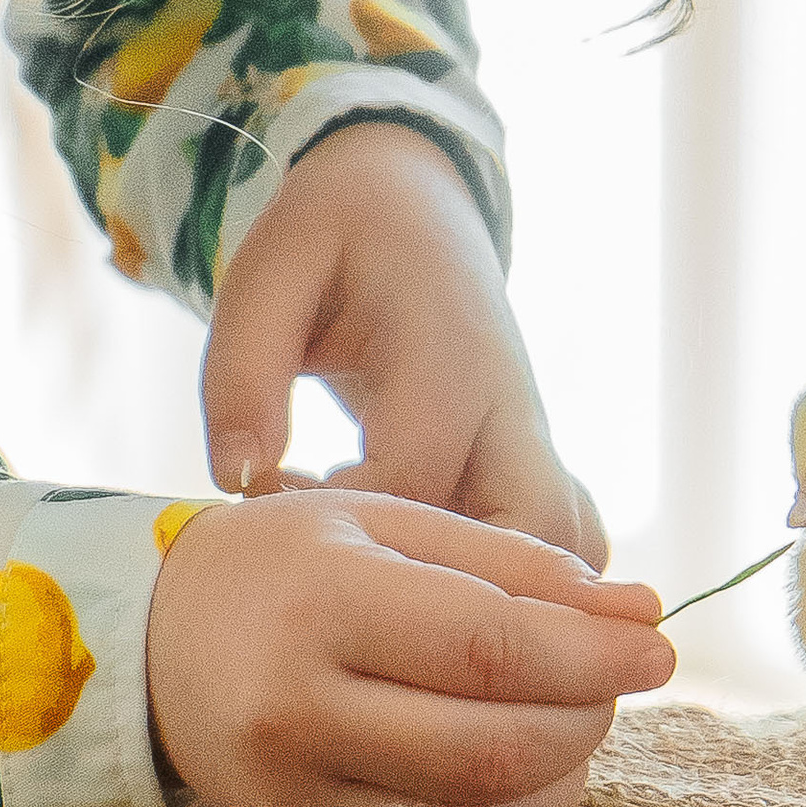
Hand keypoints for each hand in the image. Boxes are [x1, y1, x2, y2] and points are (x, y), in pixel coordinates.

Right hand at [145, 486, 672, 806]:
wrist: (149, 644)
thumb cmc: (285, 564)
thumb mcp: (386, 522)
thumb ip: (514, 564)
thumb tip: (640, 610)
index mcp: (322, 601)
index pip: (488, 647)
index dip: (592, 656)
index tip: (662, 644)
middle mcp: (296, 708)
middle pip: (494, 747)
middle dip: (586, 717)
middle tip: (620, 680)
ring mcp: (288, 795)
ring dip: (559, 773)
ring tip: (570, 714)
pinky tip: (518, 765)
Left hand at [200, 122, 605, 558]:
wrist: (414, 206)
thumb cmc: (334, 236)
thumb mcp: (271, 271)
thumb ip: (242, 371)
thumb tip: (236, 479)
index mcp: (448, 351)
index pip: (419, 474)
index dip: (344, 517)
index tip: (275, 510)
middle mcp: (512, 405)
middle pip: (538, 534)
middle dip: (455, 592)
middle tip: (351, 592)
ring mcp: (534, 442)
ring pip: (569, 553)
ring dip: (493, 600)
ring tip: (382, 596)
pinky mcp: (534, 468)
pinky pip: (559, 551)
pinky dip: (509, 594)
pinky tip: (416, 592)